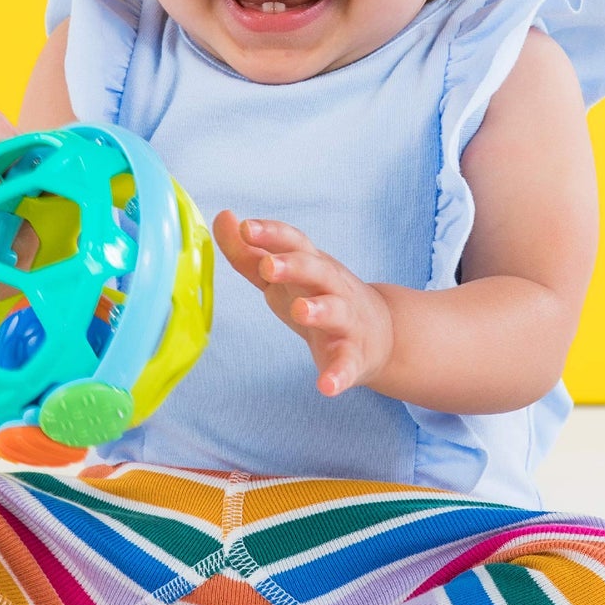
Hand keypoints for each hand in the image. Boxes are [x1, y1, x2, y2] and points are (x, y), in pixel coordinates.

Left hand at [212, 210, 394, 396]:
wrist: (380, 333)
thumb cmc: (318, 295)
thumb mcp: (285, 273)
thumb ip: (249, 251)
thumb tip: (223, 217)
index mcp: (311, 264)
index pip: (293, 242)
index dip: (271, 234)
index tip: (246, 227)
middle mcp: (331, 286)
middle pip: (316, 270)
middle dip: (294, 266)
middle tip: (269, 265)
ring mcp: (346, 320)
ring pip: (335, 311)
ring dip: (319, 310)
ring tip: (300, 311)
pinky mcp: (354, 356)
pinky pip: (348, 365)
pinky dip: (339, 375)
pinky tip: (326, 387)